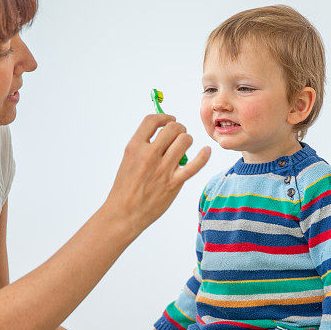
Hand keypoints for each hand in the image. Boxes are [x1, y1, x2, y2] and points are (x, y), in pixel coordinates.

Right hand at [104, 114, 209, 237]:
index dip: (164, 117)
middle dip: (179, 128)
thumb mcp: (129, 160)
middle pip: (173, 128)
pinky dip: (203, 156)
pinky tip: (206, 151)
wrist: (124, 212)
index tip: (170, 120)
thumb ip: (144, 146)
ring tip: (185, 146)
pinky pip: (195, 165)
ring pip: (185, 141)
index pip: (152, 120)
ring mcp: (163, 169)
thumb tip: (164, 133)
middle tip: (179, 135)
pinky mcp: (174, 183)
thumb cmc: (126, 187)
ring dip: (187, 140)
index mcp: (134, 147)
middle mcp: (149, 155)